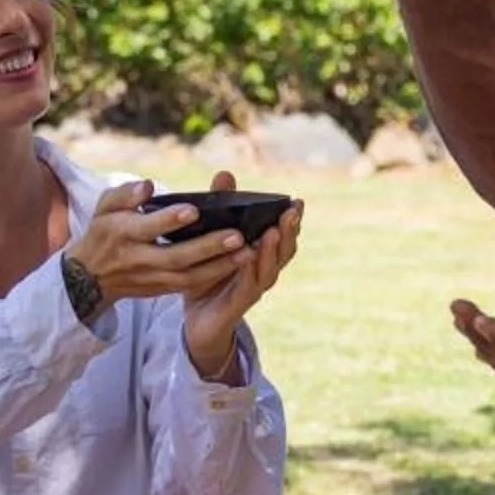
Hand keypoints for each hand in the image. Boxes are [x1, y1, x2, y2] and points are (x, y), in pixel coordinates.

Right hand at [69, 180, 254, 306]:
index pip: (147, 228)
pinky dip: (216, 275)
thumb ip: (124, 194)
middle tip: (237, 235)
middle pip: (176, 256)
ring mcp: (152, 278)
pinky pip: (192, 285)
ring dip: (220, 266)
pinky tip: (239, 263)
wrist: (90, 278)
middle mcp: (138, 259)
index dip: (169, 220)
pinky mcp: (163, 288)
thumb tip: (148, 186)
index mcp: (122, 234)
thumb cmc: (104, 231)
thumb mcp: (104, 207)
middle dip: (207, 247)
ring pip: (189, 276)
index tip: (193, 210)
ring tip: (248, 252)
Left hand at [182, 173, 302, 379]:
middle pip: (283, 251)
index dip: (292, 220)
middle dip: (290, 231)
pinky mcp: (237, 306)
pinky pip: (247, 288)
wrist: (197, 321)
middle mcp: (262, 272)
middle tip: (292, 211)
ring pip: (270, 269)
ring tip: (274, 230)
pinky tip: (249, 258)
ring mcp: (252, 290)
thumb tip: (225, 174)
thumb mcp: (210, 238)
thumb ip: (220, 208)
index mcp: (260, 255)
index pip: (282, 236)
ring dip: (273, 250)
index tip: (296, 201)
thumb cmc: (207, 275)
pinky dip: (250, 272)